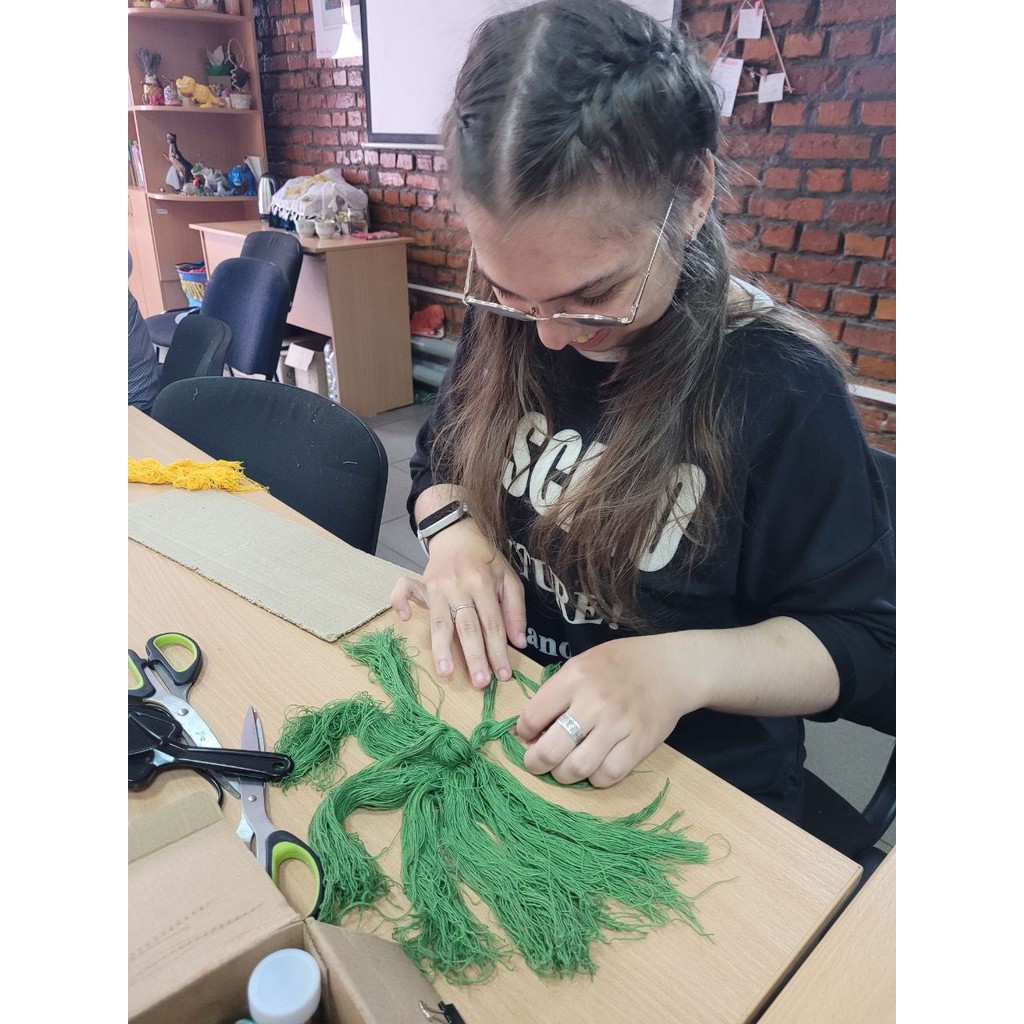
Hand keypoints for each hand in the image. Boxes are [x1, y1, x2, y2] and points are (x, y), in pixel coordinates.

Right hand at [390, 519, 526, 687]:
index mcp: (483, 584)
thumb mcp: (508, 578)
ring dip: (442, 648)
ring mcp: (438, 585)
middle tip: (480, 682)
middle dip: (474, 656)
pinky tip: (403, 619)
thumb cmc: (485, 560)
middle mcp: (460, 586)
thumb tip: (519, 642)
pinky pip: (404, 590)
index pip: (492, 623)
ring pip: (439, 620)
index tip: (503, 674)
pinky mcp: (422, 582)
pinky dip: (400, 602)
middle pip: (467, 626)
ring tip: (446, 672)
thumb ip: (515, 609)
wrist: (458, 533)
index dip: (498, 650)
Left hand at [515, 635, 701, 787]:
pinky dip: (595, 778)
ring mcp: (619, 725)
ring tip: (563, 768)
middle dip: (535, 762)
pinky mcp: (640, 743)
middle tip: (536, 762)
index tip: (528, 735)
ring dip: (563, 774)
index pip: (533, 716)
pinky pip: (608, 774)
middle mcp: (594, 702)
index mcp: (574, 678)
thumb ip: (557, 691)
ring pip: (577, 768)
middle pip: (551, 750)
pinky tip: (594, 768)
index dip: (524, 731)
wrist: (669, 667)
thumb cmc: (619, 664)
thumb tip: (532, 727)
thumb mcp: (582, 663)